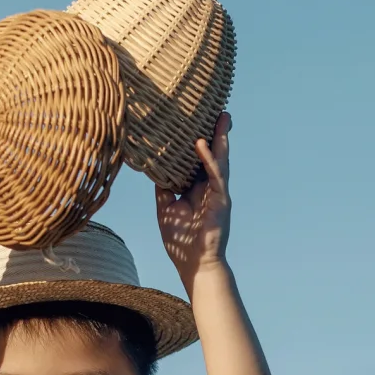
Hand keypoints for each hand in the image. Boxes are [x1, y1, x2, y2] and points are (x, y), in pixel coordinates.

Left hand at [155, 112, 231, 289]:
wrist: (194, 265)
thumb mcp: (165, 208)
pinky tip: (202, 143)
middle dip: (216, 133)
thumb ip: (163, 188)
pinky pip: (215, 175)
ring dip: (220, 138)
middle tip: (217, 109)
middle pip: (213, 154)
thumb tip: (154, 169)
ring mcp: (217, 193)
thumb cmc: (181, 241)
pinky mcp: (221, 200)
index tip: (196, 120)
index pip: (198, 159)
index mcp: (197, 188)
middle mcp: (209, 187)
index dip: (198, 140)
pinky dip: (208, 159)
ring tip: (221, 117)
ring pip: (219, 160)